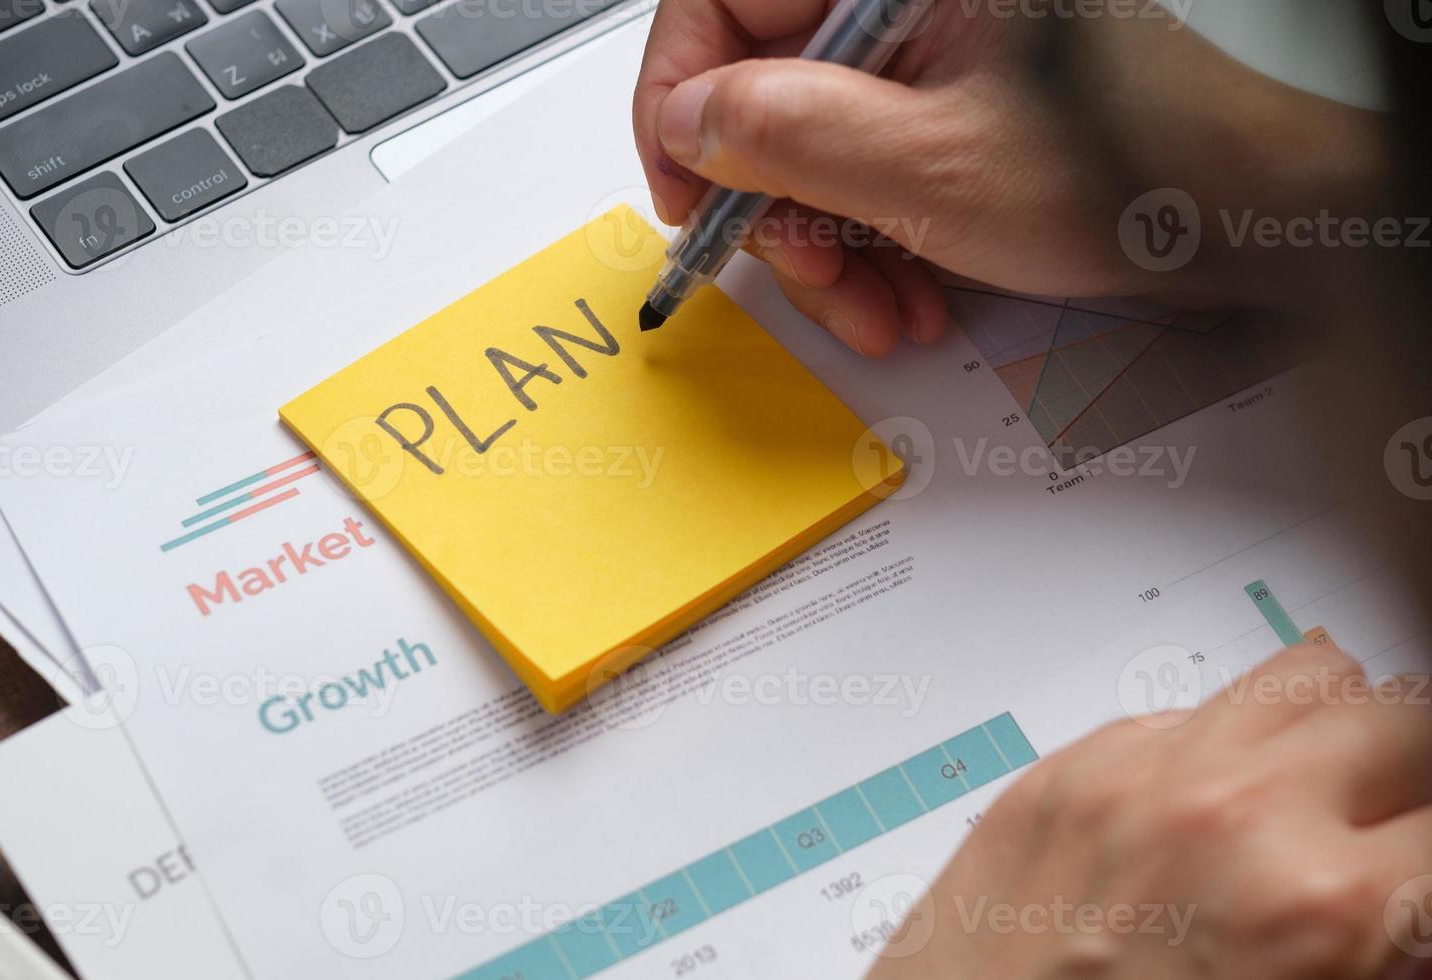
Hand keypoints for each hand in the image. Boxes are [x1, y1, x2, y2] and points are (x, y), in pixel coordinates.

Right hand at [633, 0, 1387, 356]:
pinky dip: (874, 234)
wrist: (1240, 216)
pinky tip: (909, 290)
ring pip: (814, 139)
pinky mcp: (947, 97)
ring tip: (879, 308)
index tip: (683, 187)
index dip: (680, 97)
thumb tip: (691, 119)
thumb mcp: (928, 170)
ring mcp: (927, 48)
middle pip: (766, 85)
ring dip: (831, 241)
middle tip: (811, 277)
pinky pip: (868, 160)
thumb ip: (787, 135)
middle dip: (778, 205)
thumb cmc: (1128, 173)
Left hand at [866, 644, 1431, 978]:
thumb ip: (1382, 942)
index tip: (1419, 859)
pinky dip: (1217, 747)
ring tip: (1315, 799)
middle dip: (1405, 777)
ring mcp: (1134, 774)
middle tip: (1387, 831)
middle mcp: (1227, 811)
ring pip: (1302, 675)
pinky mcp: (1065, 769)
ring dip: (1329, 731)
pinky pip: (1183, 711)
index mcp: (1318, 901)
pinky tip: (1205, 811)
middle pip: (1400, 714)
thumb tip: (1408, 897)